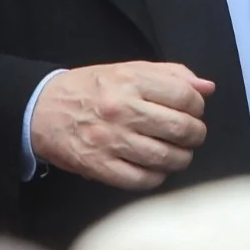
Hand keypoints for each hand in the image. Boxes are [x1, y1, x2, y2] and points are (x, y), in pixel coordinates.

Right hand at [30, 62, 212, 190]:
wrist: (41, 110)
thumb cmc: (91, 89)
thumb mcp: (128, 69)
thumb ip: (171, 74)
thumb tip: (208, 88)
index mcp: (131, 80)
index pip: (184, 96)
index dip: (198, 107)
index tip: (193, 111)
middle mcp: (122, 109)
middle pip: (180, 129)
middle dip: (195, 135)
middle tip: (191, 136)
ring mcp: (111, 140)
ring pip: (165, 157)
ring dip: (180, 158)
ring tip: (177, 153)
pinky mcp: (99, 166)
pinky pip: (142, 180)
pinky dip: (156, 177)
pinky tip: (155, 168)